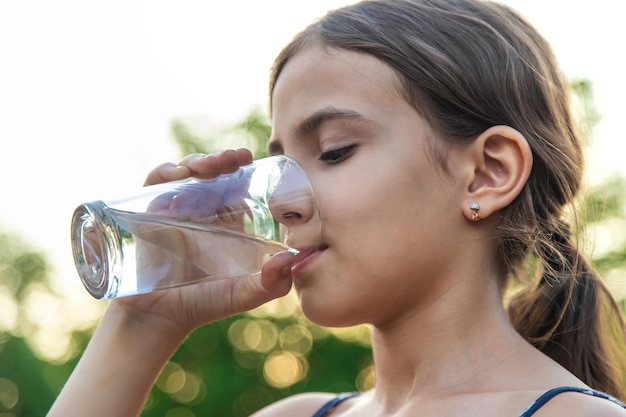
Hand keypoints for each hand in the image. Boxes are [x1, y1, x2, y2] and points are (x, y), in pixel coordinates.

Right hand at [115, 149, 295, 336]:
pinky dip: (165, 172)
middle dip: (223, 159)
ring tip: (210, 165)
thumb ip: (273, 283)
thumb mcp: (244, 294)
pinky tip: (180, 175)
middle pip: (212, 173)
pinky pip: (155, 183)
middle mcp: (201, 210)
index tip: (253, 161)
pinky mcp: (148, 212)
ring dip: (199, 161)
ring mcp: (174, 209)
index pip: (237, 186)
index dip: (244, 170)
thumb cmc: (204, 304)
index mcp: (226, 221)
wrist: (159, 319)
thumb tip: (291, 258)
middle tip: (236, 158)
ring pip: (187, 172)